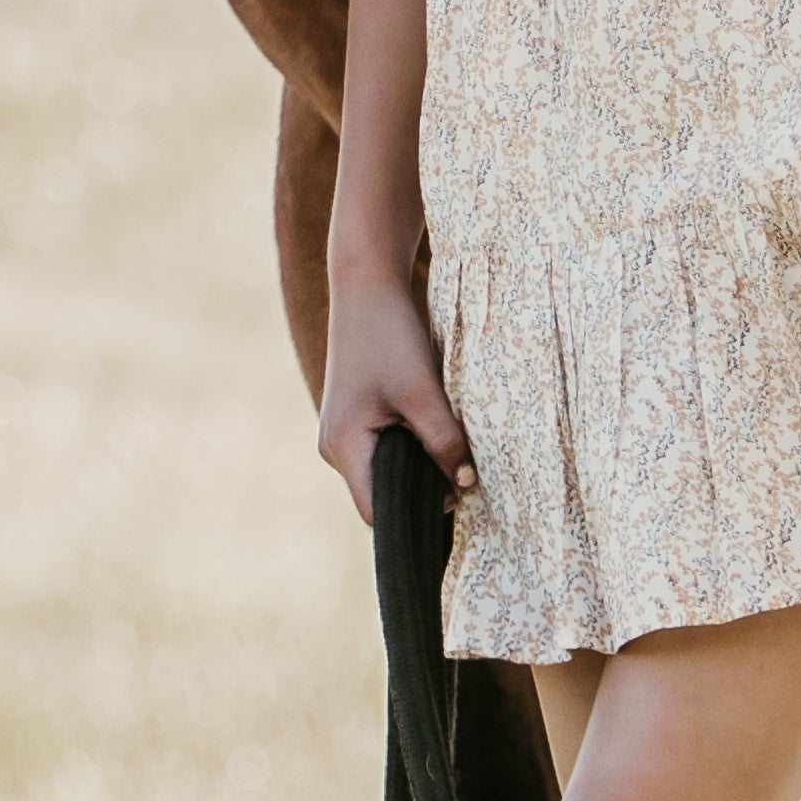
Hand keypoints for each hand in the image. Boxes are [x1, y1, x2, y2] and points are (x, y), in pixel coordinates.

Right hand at [317, 271, 475, 522]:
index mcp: (343, 448)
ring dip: (420, 466)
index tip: (458, 501)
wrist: (367, 286)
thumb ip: (445, 442)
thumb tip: (466, 483)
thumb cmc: (390, 336)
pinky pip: (384, 450)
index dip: (416, 515)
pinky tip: (437, 431)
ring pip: (386, 471)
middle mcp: (335, 448)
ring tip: (452, 450)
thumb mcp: (423, 392)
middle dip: (422, 490)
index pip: (376, 512)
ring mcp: (342, 433)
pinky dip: (412, 448)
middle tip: (464, 475)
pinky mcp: (355, 419)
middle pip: (381, 494)